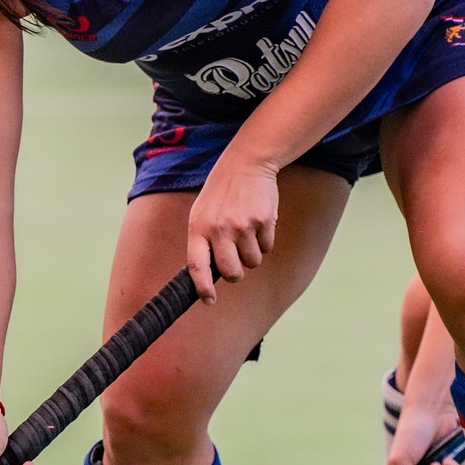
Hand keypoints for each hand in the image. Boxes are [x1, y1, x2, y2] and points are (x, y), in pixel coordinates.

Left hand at [184, 150, 278, 301]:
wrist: (246, 163)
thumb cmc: (221, 193)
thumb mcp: (202, 213)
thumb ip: (204, 242)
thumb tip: (209, 275)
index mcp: (199, 227)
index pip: (197, 266)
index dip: (202, 288)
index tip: (209, 300)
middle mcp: (219, 228)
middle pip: (232, 272)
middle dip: (236, 273)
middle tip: (237, 265)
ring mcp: (243, 225)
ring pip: (253, 262)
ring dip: (252, 253)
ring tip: (247, 230)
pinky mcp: (264, 221)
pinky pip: (267, 247)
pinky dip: (265, 240)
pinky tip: (258, 221)